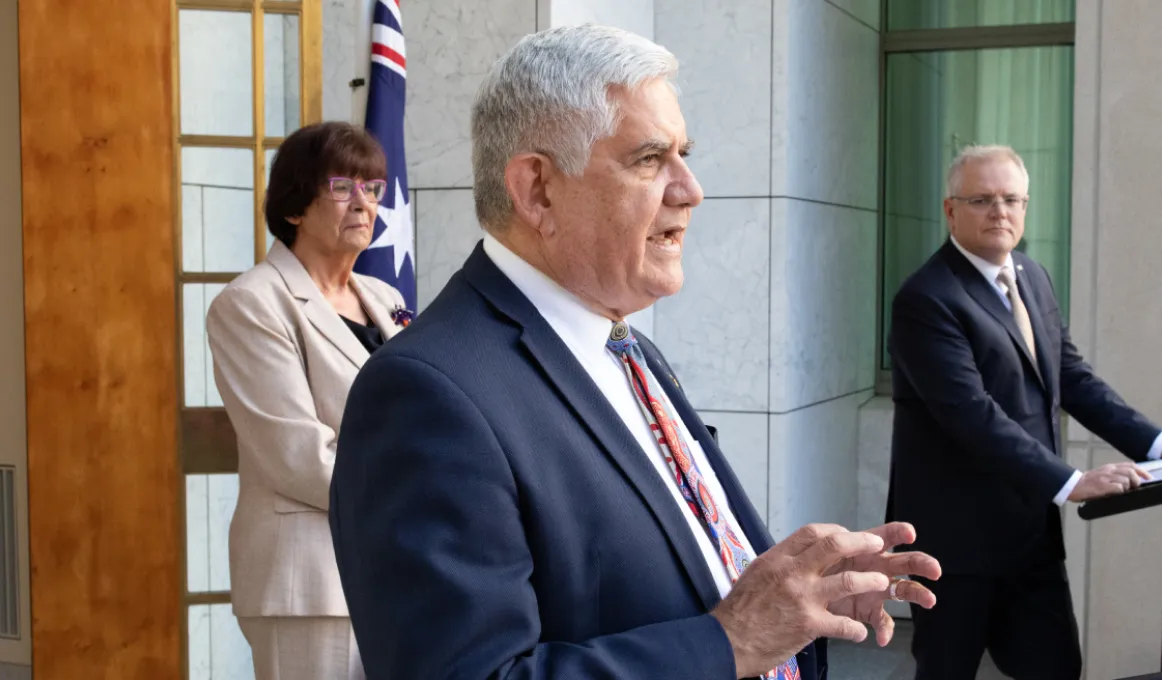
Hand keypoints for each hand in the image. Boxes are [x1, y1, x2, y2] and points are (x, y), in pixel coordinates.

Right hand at [709, 524, 891, 678]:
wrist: (728, 639)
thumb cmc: (740, 609)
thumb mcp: (757, 572)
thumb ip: (781, 562)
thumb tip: (799, 554)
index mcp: (778, 558)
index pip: (813, 532)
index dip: (836, 531)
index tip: (847, 535)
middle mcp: (792, 573)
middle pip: (834, 546)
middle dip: (862, 543)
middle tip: (876, 544)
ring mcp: (802, 598)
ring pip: (848, 582)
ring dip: (870, 581)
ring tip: (881, 582)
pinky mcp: (809, 624)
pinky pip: (844, 624)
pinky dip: (856, 629)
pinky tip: (859, 632)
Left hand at [823, 522, 940, 646]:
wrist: (808, 590)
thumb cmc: (819, 565)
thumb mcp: (823, 553)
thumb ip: (834, 545)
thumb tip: (847, 546)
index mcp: (867, 549)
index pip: (887, 536)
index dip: (899, 532)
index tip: (909, 533)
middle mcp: (878, 567)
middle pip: (906, 562)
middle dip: (922, 563)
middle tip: (935, 569)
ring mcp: (877, 589)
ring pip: (905, 589)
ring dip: (919, 594)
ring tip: (930, 600)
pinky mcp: (870, 610)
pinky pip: (883, 622)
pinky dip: (884, 630)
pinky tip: (882, 637)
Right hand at [1068, 462, 1150, 501]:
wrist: (1073, 485)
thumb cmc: (1088, 482)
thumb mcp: (1102, 473)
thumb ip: (1115, 474)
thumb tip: (1130, 480)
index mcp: (1110, 467)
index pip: (1130, 465)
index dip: (1142, 471)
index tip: (1148, 477)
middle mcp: (1108, 470)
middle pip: (1130, 471)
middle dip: (1136, 480)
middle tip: (1134, 487)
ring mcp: (1105, 478)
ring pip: (1126, 480)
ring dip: (1128, 487)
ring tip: (1122, 491)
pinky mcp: (1102, 486)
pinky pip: (1118, 488)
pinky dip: (1120, 491)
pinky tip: (1115, 493)